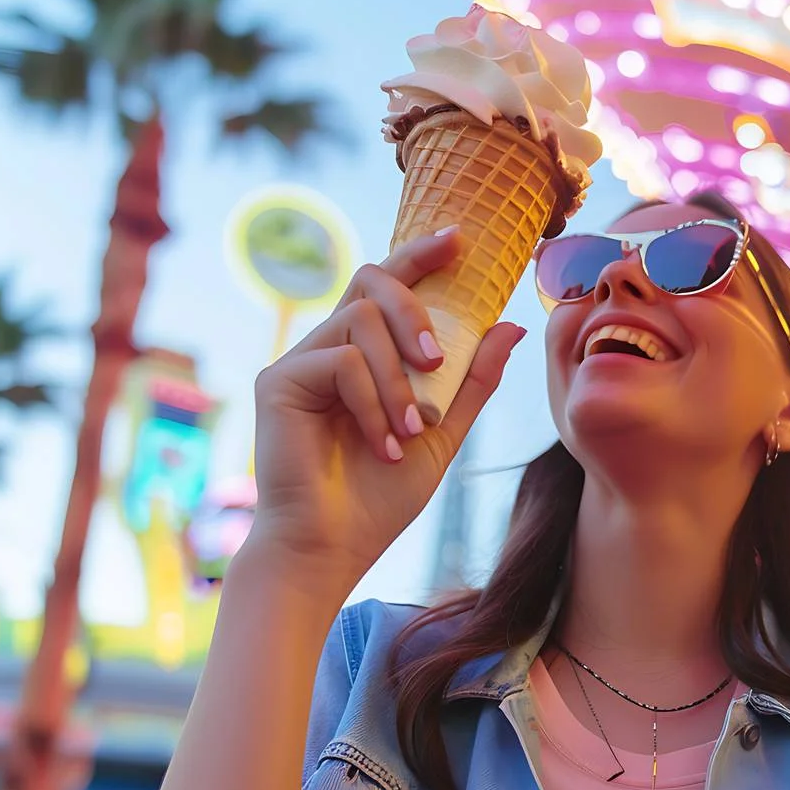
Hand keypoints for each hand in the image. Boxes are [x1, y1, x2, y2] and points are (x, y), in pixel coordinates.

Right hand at [245, 228, 525, 592]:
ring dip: (399, 378)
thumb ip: (472, 380)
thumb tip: (510, 324)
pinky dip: (373, 400)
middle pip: (371, 283)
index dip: (419, 255)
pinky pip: (341, 361)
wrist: (333, 548)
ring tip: (410, 430)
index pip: (387, 286)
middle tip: (436, 361)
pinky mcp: (279, 381)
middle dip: (414, 310)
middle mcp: (328, 349)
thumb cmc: (380, 498)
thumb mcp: (443, 433)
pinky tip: (382, 444)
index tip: (459, 241)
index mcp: (364, 356)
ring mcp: (300, 363)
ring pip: (361, 321)